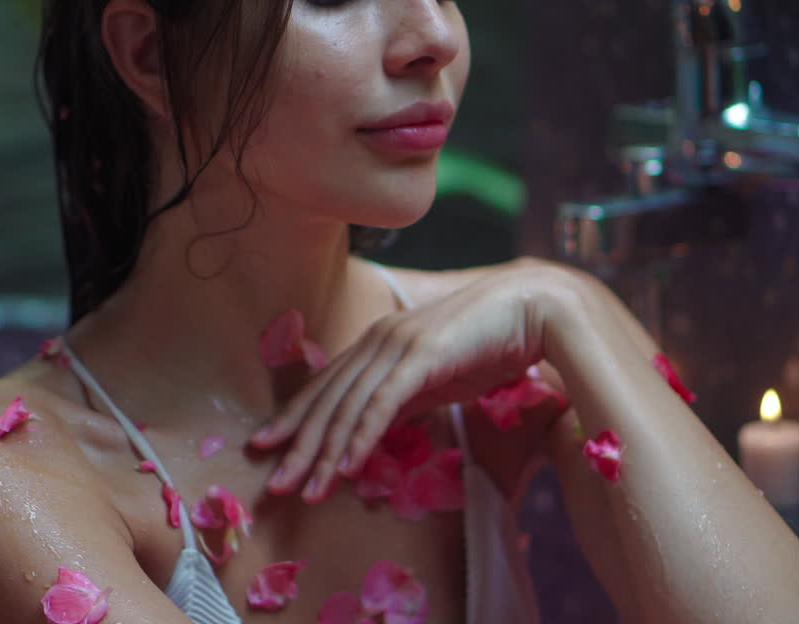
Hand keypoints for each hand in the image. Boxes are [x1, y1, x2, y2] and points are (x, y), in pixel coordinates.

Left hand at [249, 265, 583, 502]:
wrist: (532, 309)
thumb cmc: (487, 344)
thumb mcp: (432, 379)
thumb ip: (400, 399)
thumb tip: (373, 429)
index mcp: (376, 344)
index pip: (325, 386)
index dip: (294, 417)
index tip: (267, 448)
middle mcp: (377, 341)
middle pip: (327, 399)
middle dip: (298, 444)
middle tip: (276, 484)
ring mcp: (397, 346)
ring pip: (348, 406)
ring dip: (325, 452)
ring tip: (307, 488)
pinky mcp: (421, 357)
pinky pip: (383, 403)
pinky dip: (362, 436)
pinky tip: (349, 467)